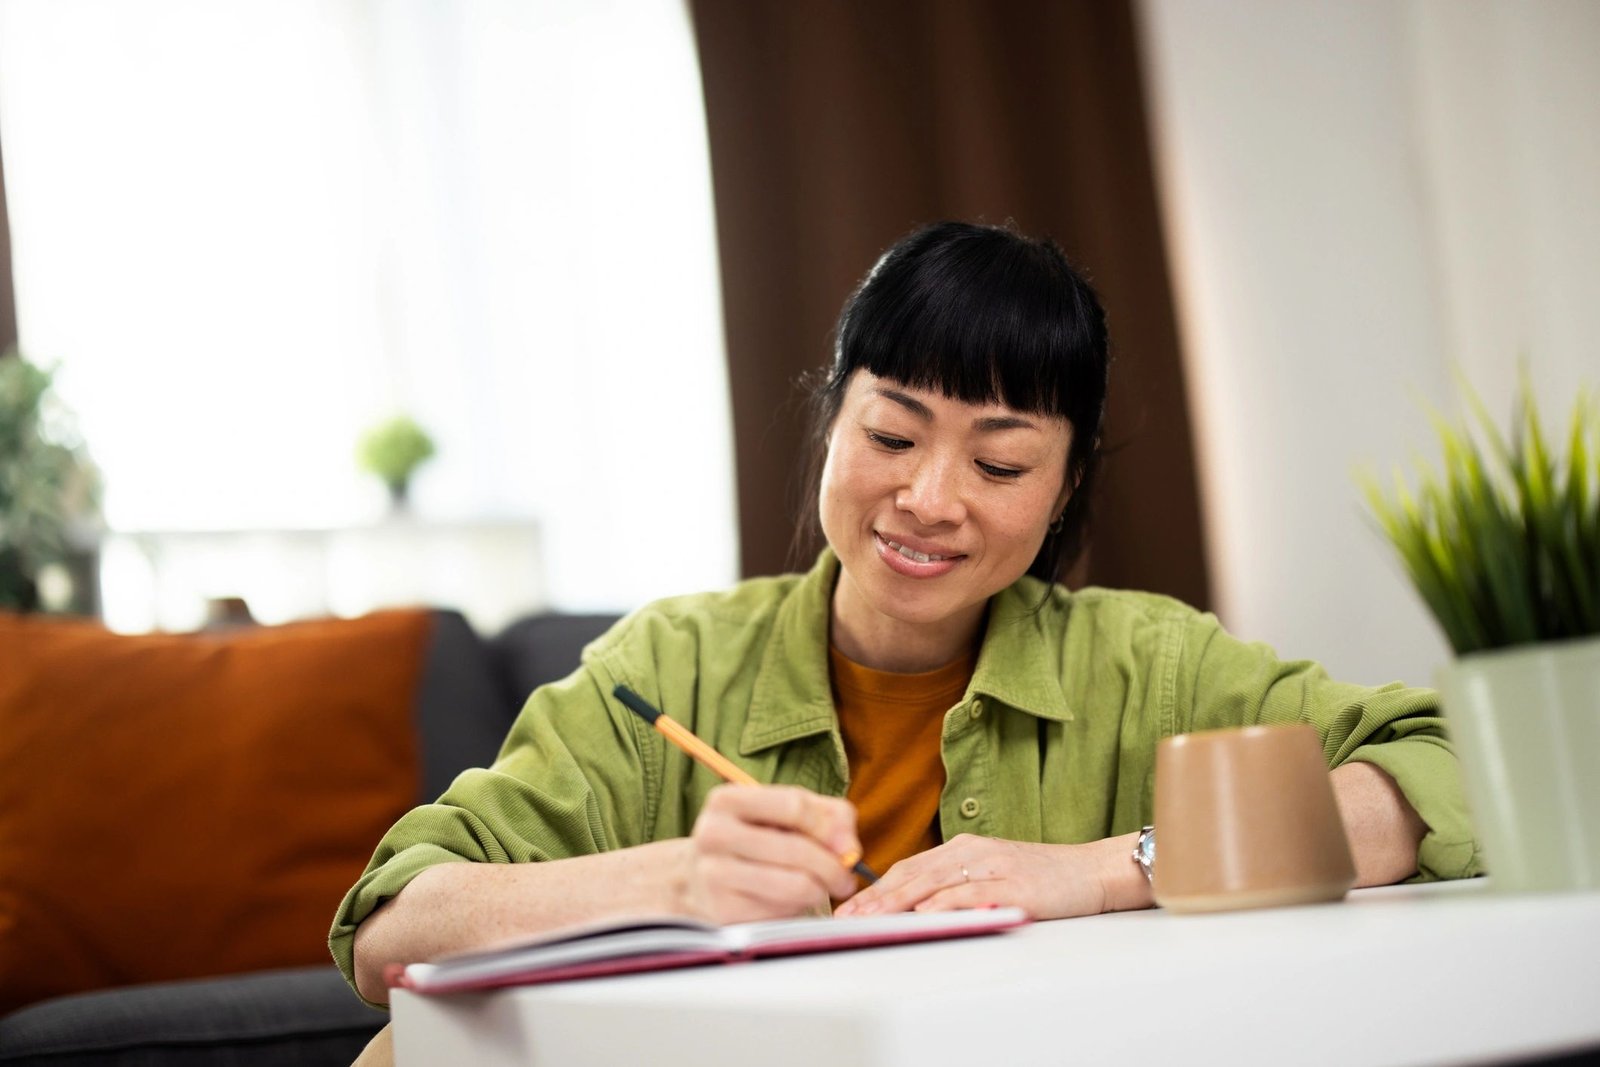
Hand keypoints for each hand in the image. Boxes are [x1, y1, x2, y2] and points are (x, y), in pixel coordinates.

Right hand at [679, 784, 862, 923]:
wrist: (700, 881)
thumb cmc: (755, 842)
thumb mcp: (787, 816)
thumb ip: (830, 816)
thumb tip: (848, 849)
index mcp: (727, 800)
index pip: (794, 805)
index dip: (828, 828)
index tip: (846, 847)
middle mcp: (713, 834)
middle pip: (797, 849)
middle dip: (833, 867)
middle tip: (844, 879)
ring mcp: (714, 875)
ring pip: (795, 885)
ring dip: (819, 890)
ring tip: (819, 889)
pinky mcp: (723, 912)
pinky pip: (782, 912)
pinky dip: (796, 909)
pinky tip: (789, 902)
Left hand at [833, 833, 1120, 919]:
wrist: (1091, 871)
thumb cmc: (1043, 877)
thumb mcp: (991, 873)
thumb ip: (956, 883)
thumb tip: (915, 906)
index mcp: (963, 847)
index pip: (909, 866)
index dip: (876, 887)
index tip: (850, 907)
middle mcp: (972, 851)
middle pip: (913, 873)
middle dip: (877, 897)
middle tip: (848, 916)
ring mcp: (992, 865)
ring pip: (934, 881)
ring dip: (899, 901)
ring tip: (872, 917)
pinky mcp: (1012, 884)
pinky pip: (970, 893)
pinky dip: (943, 903)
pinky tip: (923, 914)